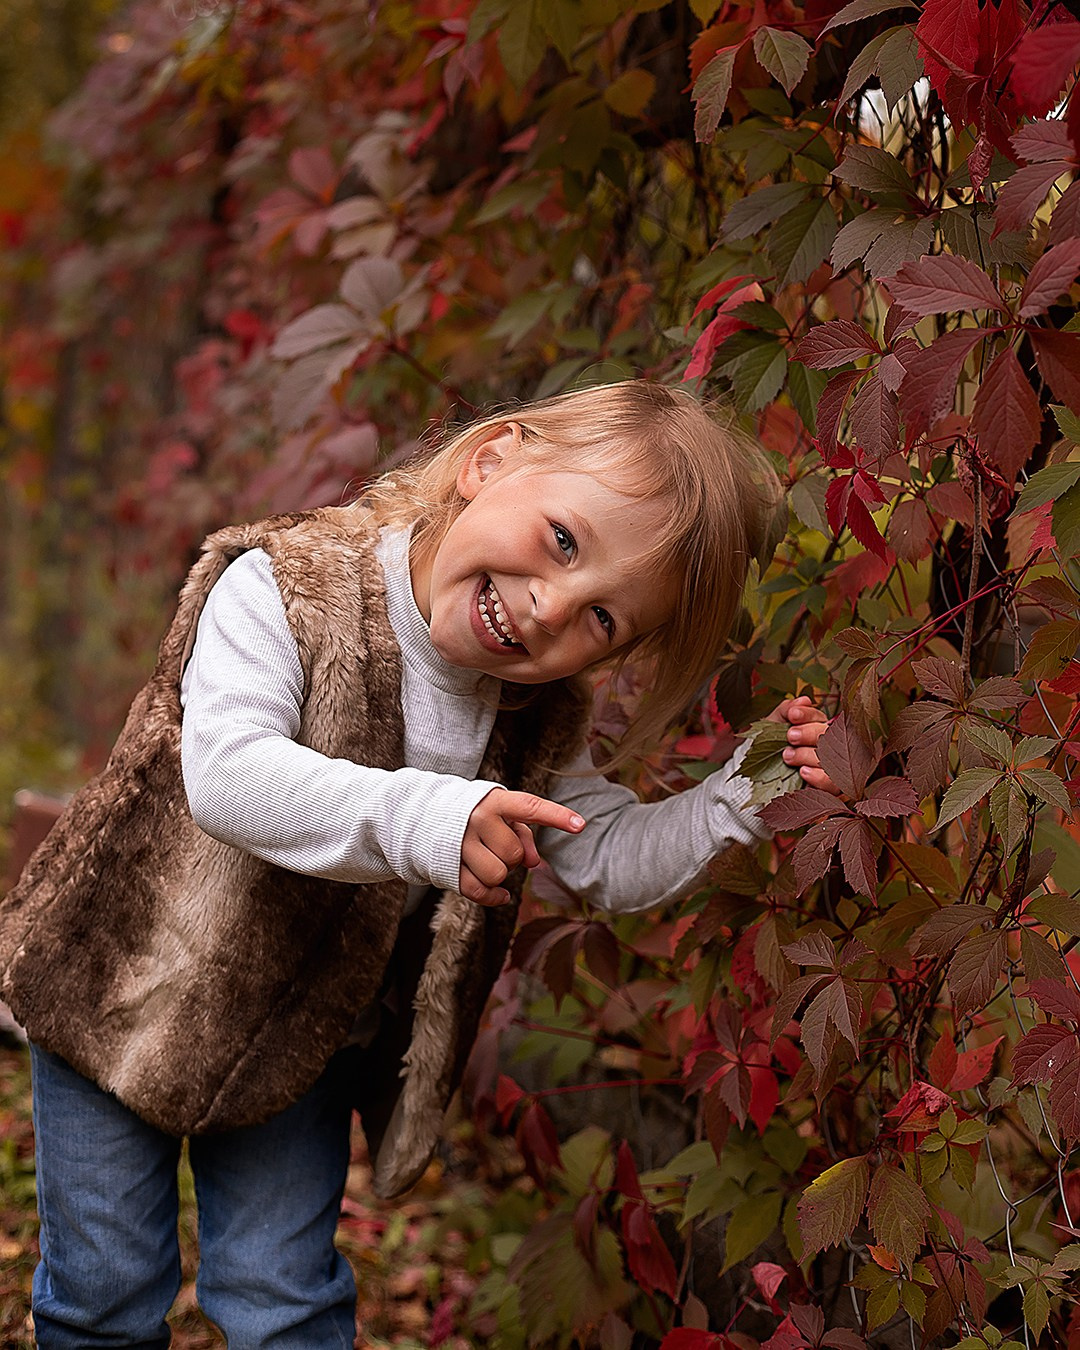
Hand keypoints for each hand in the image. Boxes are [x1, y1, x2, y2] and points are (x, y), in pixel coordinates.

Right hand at [460, 790, 585, 906]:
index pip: (530, 808)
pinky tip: (500, 894)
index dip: (556, 816)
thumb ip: (524, 835)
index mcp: (494, 801)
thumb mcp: (502, 815)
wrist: (428, 818)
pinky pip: (480, 891)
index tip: (581, 825)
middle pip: (514, 854)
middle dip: (513, 857)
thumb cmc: (478, 816)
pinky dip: (494, 897)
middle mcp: (475, 819)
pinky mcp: (449, 867)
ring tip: (490, 861)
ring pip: (497, 874)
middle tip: (499, 847)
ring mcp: (459, 844)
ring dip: (500, 875)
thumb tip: (533, 863)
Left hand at [767, 695, 839, 794]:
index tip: (792, 715)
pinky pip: (833, 782)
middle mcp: (826, 745)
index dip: (808, 714)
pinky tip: (803, 771)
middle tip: (790, 736)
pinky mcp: (830, 787)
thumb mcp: (771, 726)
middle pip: (829, 735)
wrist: (755, 776)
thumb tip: (804, 700)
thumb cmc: (766, 747)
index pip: (819, 717)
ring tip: (787, 756)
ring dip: (808, 755)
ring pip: (831, 757)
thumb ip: (786, 710)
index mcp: (814, 728)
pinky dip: (818, 776)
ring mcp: (831, 767)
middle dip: (809, 733)